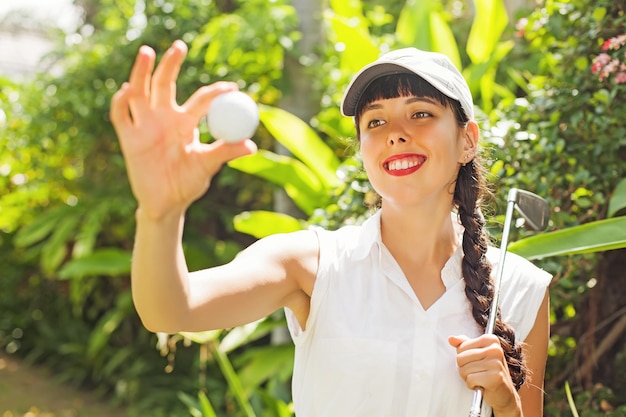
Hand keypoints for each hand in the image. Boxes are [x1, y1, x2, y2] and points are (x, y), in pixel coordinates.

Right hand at [110, 40, 256, 218]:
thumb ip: (225, 153)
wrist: (166, 204)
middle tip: (180, 46)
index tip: (232, 88)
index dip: (215, 93)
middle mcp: (164, 119)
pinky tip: (127, 91)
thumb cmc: (188, 183)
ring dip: (142, 72)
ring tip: (149, 52)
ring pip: (140, 92)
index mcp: (186, 123)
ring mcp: (145, 126)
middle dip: (171, 64)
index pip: (201, 100)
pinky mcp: (129, 138)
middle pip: (165, 84)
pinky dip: (121, 102)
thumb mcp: (208, 166)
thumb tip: (251, 146)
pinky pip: (121, 116)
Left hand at [449, 334, 521, 415]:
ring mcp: (496, 363)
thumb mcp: (477, 355)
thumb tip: (451, 339)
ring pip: (464, 370)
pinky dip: (472, 385)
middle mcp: (495, 349)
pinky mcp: (496, 377)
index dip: (464, 359)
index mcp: (491, 339)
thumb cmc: (489, 373)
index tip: (476, 363)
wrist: (504, 395)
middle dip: (465, 369)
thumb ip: (464, 345)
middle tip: (478, 373)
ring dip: (469, 378)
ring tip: (481, 379)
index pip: (461, 348)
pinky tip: (483, 385)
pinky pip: (470, 380)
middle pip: (460, 358)